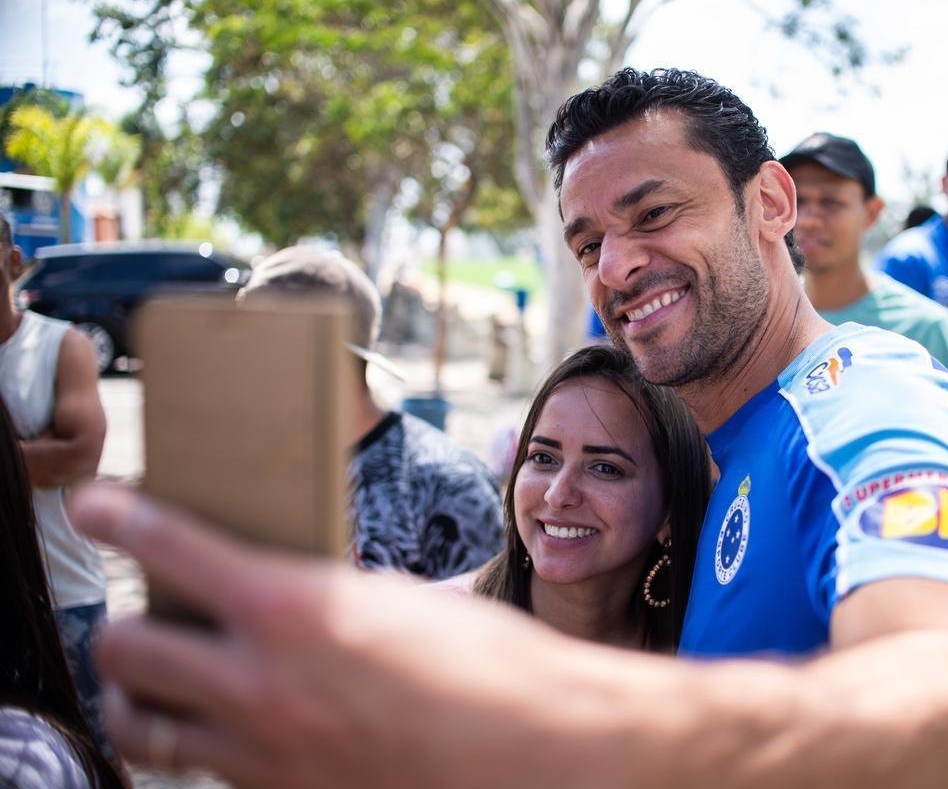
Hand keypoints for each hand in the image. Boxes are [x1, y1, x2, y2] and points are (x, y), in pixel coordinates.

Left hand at [70, 485, 593, 787]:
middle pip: (124, 650)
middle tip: (145, 614)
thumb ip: (324, 596)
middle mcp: (262, 684)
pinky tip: (227, 727)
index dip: (121, 515)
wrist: (535, 746)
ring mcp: (265, 753)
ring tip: (157, 683)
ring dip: (137, 698)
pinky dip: (197, 745)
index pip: (173, 546)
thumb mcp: (398, 599)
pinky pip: (202, 772)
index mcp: (296, 610)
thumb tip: (286, 595)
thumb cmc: (487, 663)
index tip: (96, 502)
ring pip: (140, 729)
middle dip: (123, 626)